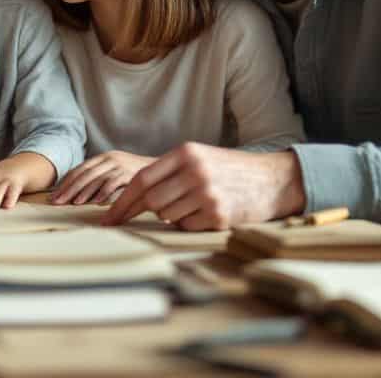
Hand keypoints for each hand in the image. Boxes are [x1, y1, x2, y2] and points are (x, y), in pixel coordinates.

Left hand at [51, 151, 154, 204]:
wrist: (166, 168)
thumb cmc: (138, 174)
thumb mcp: (116, 173)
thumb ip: (101, 180)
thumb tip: (79, 195)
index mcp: (104, 157)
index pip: (79, 170)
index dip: (65, 183)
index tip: (54, 196)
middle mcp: (110, 158)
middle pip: (84, 174)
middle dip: (69, 189)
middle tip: (57, 202)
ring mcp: (120, 164)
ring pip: (97, 178)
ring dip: (84, 192)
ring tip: (73, 204)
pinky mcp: (131, 172)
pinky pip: (114, 183)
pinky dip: (103, 193)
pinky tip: (95, 203)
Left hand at [102, 143, 304, 230]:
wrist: (273, 180)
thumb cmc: (230, 170)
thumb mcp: (200, 158)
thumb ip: (169, 172)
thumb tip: (134, 198)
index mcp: (186, 153)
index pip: (142, 179)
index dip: (122, 200)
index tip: (108, 217)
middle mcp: (195, 172)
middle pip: (151, 201)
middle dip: (137, 213)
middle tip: (124, 222)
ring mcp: (207, 194)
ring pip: (168, 216)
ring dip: (172, 216)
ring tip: (191, 206)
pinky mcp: (219, 215)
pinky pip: (188, 227)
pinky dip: (190, 224)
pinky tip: (206, 213)